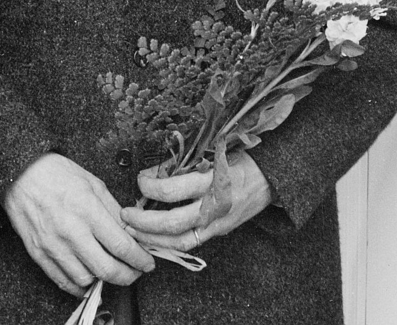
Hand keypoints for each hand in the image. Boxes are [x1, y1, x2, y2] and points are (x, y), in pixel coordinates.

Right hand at [1, 153, 154, 296]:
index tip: (147, 263)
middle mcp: (71, 231)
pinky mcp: (39, 254)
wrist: (22, 175)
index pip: (121, 245)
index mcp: (88, 209)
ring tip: (113, 272)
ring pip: (85, 279)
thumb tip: (131, 231)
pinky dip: (79, 287)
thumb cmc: (59, 174)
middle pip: (105, 268)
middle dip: (127, 276)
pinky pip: (61, 281)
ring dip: (103, 281)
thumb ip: (114, 210)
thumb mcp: (94, 183)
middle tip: (136, 273)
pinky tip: (90, 281)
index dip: (139, 258)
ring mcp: (53, 246)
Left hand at [122, 151, 272, 253]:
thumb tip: (155, 171)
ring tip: (133, 231)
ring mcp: (217, 222)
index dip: (150, 186)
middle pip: (171, 221)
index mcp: (213, 179)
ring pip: (177, 240)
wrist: (271, 177)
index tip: (141, 179)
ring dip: (150, 238)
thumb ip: (186, 163)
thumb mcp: (216, 152)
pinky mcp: (218, 232)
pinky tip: (154, 239)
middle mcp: (214, 205)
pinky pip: (189, 244)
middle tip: (126, 214)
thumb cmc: (242, 159)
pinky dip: (168, 243)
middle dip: (143, 221)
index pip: (172, 190)